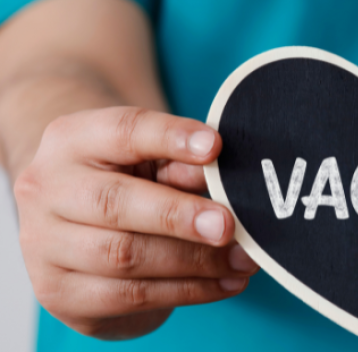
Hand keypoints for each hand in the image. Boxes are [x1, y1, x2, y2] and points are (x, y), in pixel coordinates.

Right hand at [14, 107, 258, 338]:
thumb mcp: (153, 162)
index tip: (215, 147)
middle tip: (228, 226)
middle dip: (179, 216)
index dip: (171, 138)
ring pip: (124, 257)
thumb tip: (227, 179)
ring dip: (195, 262)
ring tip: (243, 260)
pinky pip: (131, 296)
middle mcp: (46, 189)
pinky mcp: (59, 294)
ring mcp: (44, 245)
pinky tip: (225, 284)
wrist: (75, 230)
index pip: (122, 132)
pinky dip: (188, 291)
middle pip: (114, 203)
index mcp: (71, 140)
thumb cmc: (128, 184)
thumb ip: (183, 166)